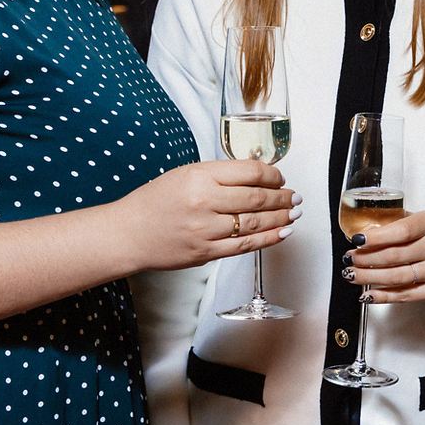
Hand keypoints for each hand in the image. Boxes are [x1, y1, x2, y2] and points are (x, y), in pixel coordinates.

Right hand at [119, 161, 300, 271]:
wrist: (129, 233)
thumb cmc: (155, 202)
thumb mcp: (184, 174)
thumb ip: (218, 175)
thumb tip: (256, 178)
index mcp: (199, 176)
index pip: (249, 172)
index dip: (272, 175)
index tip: (280, 178)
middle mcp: (204, 201)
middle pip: (257, 198)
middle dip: (282, 197)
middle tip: (295, 196)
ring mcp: (205, 230)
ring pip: (255, 223)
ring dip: (281, 218)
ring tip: (294, 213)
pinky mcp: (206, 252)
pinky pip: (245, 246)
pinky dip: (268, 239)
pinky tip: (283, 232)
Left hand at [342, 213, 424, 303]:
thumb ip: (399, 222)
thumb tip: (365, 229)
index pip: (399, 231)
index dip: (374, 238)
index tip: (356, 240)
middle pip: (393, 256)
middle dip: (365, 259)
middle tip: (348, 259)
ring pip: (397, 277)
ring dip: (369, 278)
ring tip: (351, 275)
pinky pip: (406, 295)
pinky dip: (384, 296)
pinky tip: (368, 295)